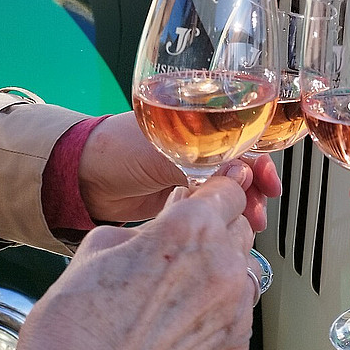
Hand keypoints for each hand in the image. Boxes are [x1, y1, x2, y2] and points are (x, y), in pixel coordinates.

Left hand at [77, 111, 281, 229]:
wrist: (80, 176)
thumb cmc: (116, 147)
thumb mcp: (167, 152)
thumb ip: (205, 164)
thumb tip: (240, 178)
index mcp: (199, 122)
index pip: (244, 137)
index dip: (261, 159)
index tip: (269, 181)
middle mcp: (198, 145)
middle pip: (241, 167)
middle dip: (255, 189)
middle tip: (258, 209)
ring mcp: (189, 171)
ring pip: (228, 191)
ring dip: (241, 206)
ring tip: (247, 224)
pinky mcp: (179, 196)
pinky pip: (210, 207)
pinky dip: (221, 217)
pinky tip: (226, 228)